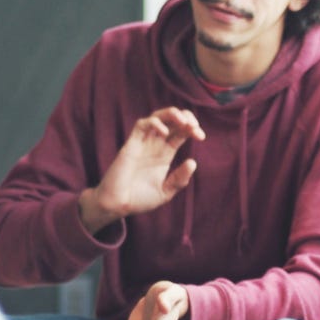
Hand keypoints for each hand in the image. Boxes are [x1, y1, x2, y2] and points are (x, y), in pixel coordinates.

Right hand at [80, 108, 205, 232]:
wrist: (118, 205)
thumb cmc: (139, 199)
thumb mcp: (165, 192)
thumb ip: (179, 179)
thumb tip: (193, 162)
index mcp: (165, 153)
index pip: (181, 132)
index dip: (192, 129)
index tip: (201, 136)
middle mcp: (155, 145)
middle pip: (172, 121)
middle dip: (186, 118)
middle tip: (194, 126)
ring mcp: (143, 143)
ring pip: (157, 116)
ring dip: (172, 114)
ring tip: (184, 121)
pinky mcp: (131, 144)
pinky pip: (142, 125)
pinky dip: (154, 123)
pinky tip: (164, 132)